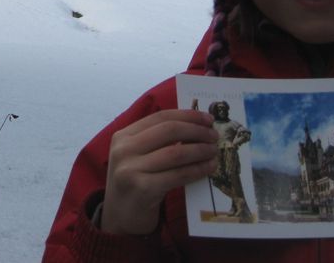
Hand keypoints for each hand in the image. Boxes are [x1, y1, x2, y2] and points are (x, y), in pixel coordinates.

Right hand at [100, 109, 218, 235]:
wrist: (119, 218)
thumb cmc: (135, 183)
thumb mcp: (137, 156)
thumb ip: (156, 141)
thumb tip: (195, 127)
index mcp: (123, 136)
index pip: (160, 117)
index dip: (187, 115)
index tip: (208, 119)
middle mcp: (124, 149)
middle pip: (169, 130)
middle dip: (196, 131)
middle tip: (214, 136)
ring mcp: (131, 169)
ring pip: (176, 152)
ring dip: (200, 150)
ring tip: (213, 151)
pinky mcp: (143, 188)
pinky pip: (178, 175)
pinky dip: (197, 170)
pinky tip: (208, 168)